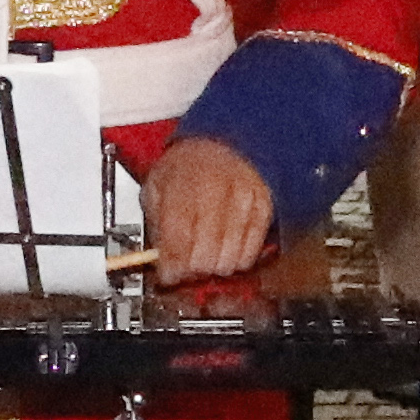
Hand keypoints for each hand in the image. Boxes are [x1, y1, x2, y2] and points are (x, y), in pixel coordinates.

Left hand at [146, 137, 281, 286]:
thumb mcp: (156, 185)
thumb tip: (158, 260)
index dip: (172, 266)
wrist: (223, 144)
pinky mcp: (263, 207)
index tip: (168, 275)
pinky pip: (252, 251)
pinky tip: (226, 251)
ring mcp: (243, 200)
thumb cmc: (187, 166)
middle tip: (186, 267)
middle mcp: (215, 190)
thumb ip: (156, 222)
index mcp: (182, 183)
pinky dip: (237, 259)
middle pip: (204, 255)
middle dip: (192, 270)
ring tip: (206, 258)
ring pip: (229, 258)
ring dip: (214, 267)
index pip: (177, 239)